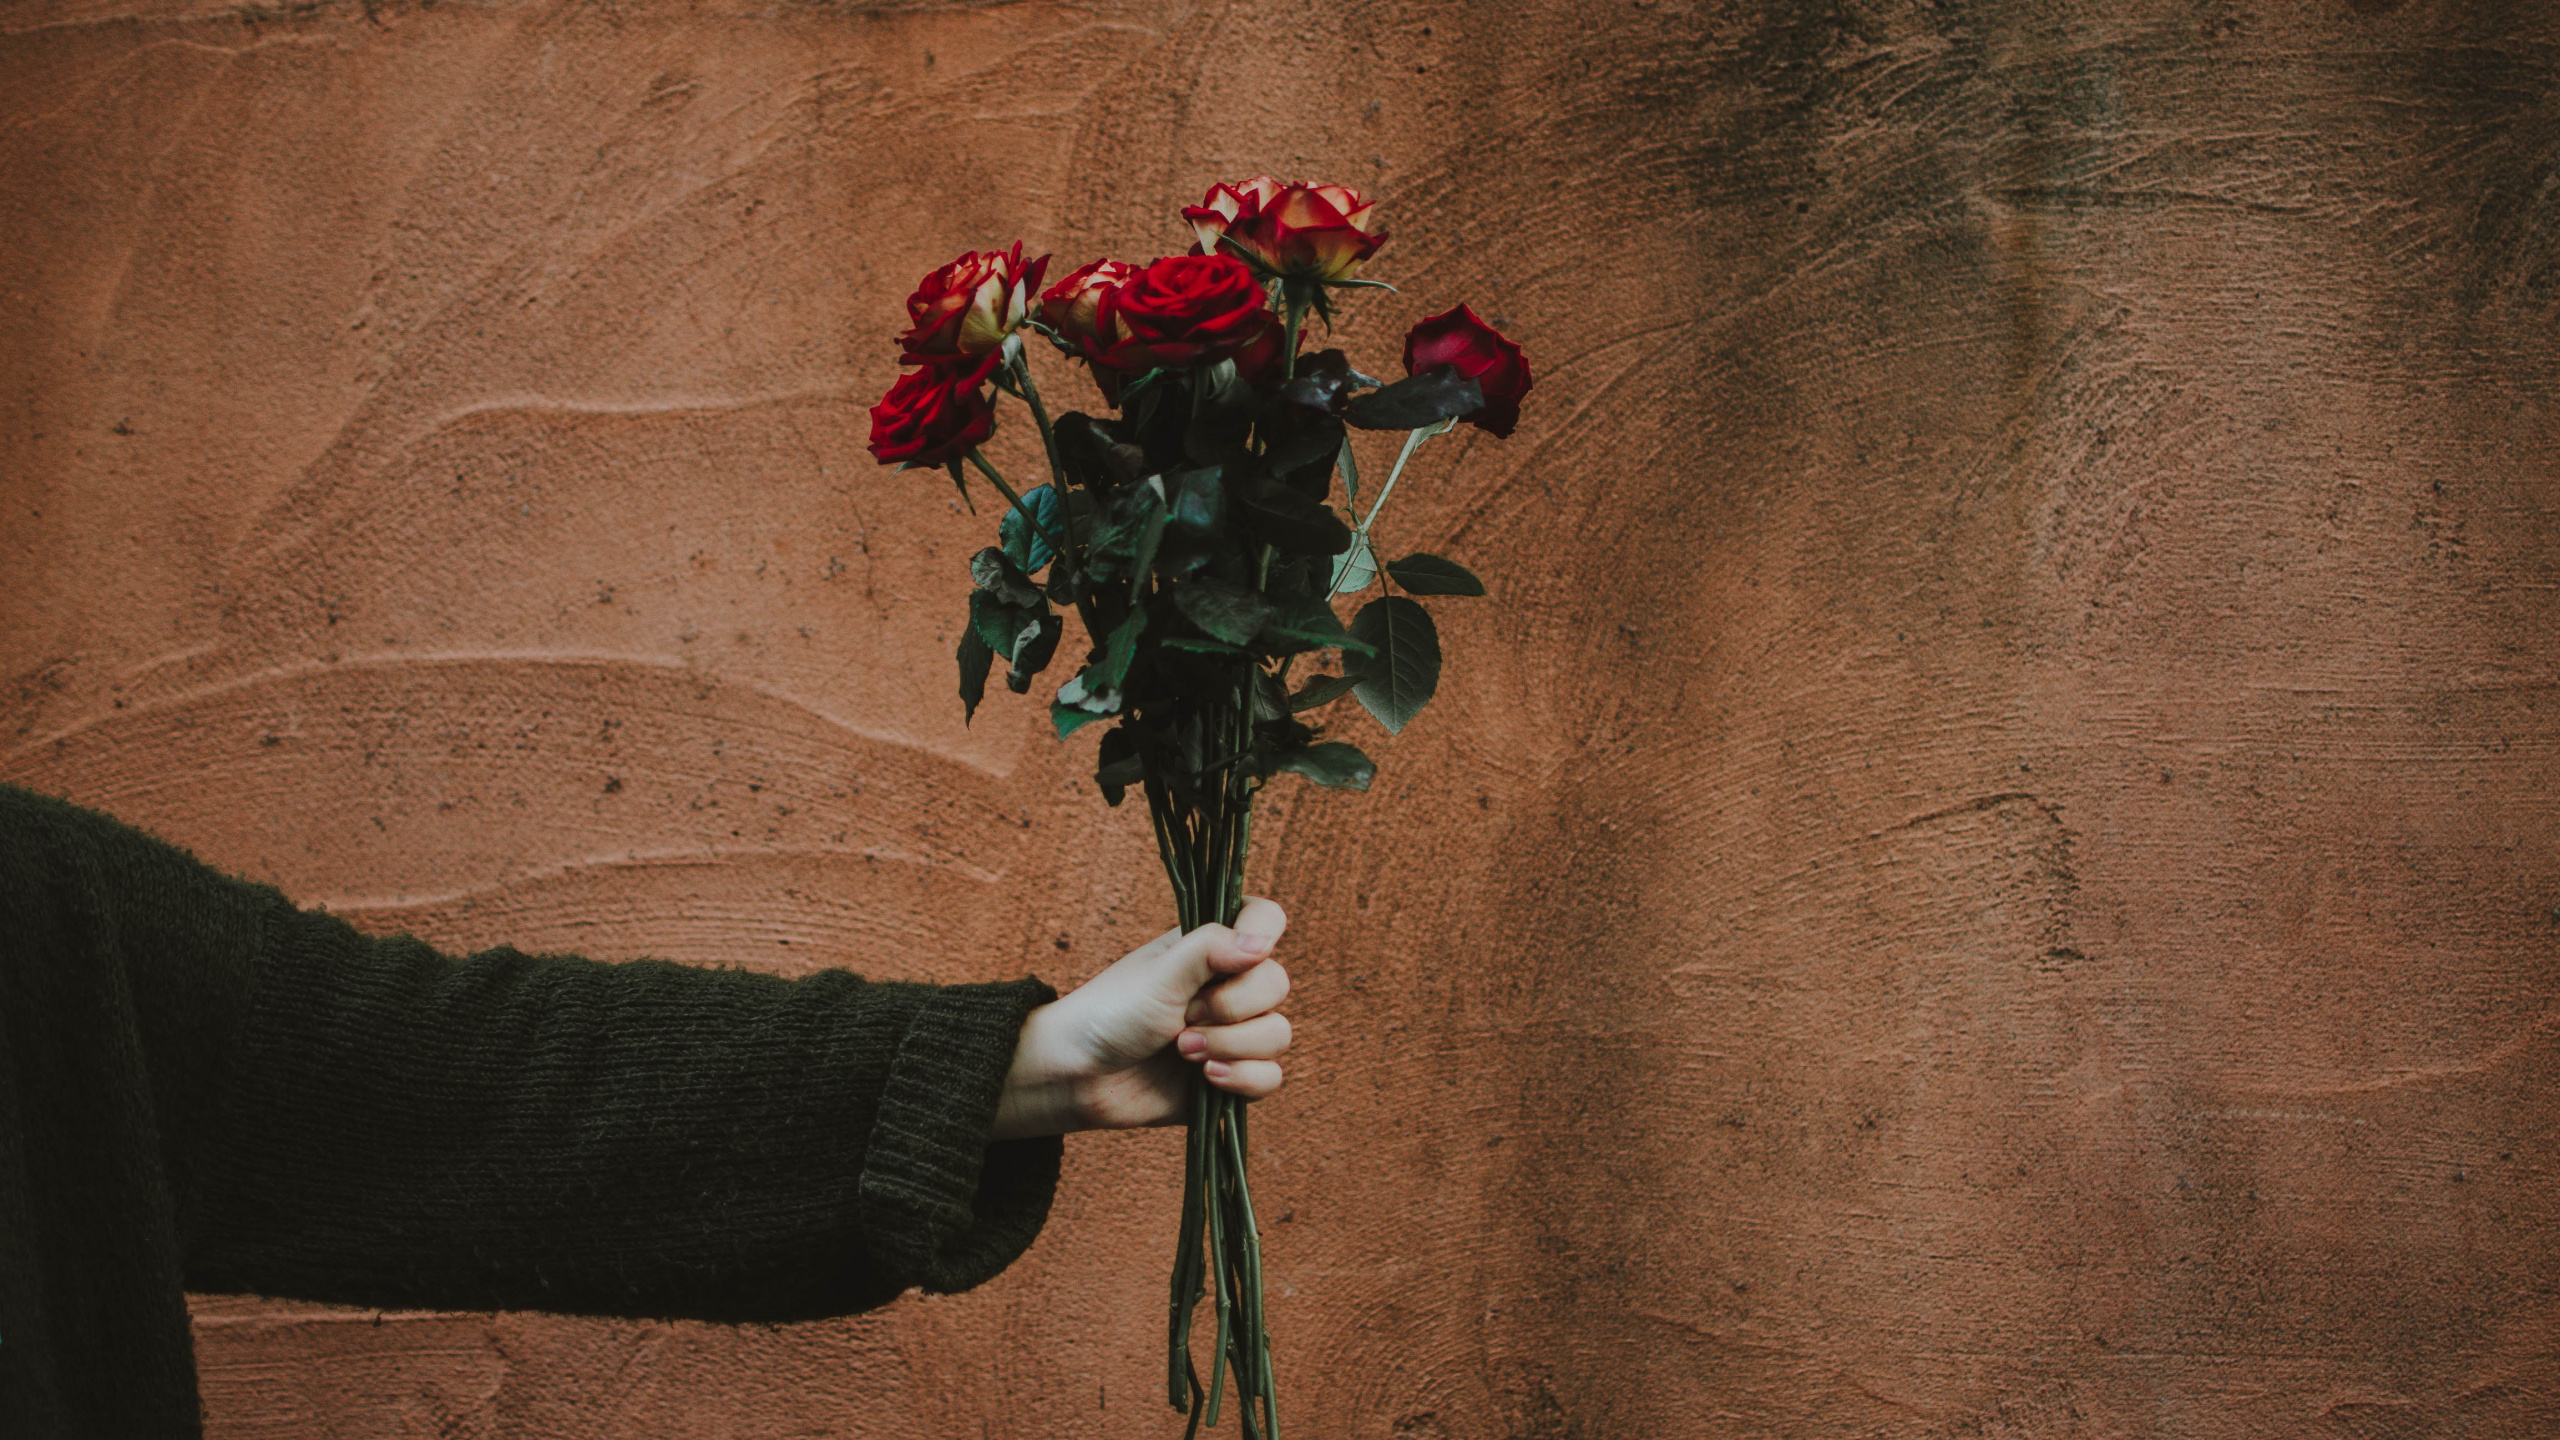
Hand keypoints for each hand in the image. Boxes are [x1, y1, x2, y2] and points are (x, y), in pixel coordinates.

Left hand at [990, 897, 1292, 1139]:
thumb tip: (1263, 943)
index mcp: (1212, 949)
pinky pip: (1270, 1078)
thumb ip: (1209, 950)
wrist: (1079, 1077)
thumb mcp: (1158, 976)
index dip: (1263, 934)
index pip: (1266, 919)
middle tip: (1185, 1015)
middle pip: (1277, 984)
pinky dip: (1242, 1078)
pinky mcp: (1234, 1076)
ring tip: (1182, 1050)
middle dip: (1233, 1007)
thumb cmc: (1109, 1014)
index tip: (1239, 958)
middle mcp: (1228, 986)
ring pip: (1278, 1035)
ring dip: (1231, 1045)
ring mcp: (1233, 1032)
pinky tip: (1206, 1077)